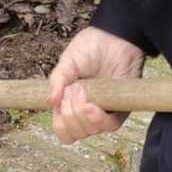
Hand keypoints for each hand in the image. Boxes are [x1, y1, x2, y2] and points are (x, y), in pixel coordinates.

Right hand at [46, 26, 144, 143]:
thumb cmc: (90, 49)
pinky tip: (92, 107)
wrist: (114, 38)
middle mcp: (86, 112)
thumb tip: (51, 102)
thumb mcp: (67, 63)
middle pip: (76, 133)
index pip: (63, 129)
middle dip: (70, 113)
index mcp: (70, 104)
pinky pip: (110, 126)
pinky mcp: (120, 109)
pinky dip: (98, 119)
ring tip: (83, 90)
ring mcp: (103, 112)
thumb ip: (57, 80)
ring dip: (82, 115)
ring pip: (91, 131)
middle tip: (73, 89)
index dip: (60, 122)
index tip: (61, 101)